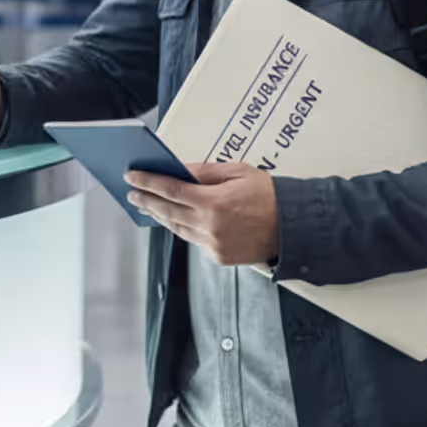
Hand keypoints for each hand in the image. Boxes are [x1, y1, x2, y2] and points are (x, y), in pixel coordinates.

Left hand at [126, 161, 279, 267]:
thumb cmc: (270, 195)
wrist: (294, 226)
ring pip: (177, 229)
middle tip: (132, 194)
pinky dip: (183, 228)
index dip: (147, 182)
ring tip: (149, 206)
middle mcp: (209, 226)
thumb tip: (179, 170)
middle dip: (147, 201)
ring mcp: (213, 244)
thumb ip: (205, 172)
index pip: (170, 189)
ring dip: (161, 216)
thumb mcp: (238, 172)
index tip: (132, 176)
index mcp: (213, 202)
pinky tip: (176, 220)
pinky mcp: (218, 256)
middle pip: (167, 211)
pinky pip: (193, 240)